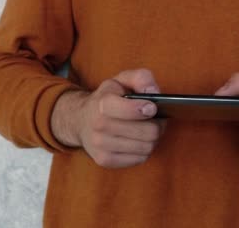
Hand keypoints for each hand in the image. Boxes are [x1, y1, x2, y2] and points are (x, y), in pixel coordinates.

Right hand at [51, 69, 166, 167]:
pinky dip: (143, 150)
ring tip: (148, 129)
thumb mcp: (121, 80)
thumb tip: (153, 91)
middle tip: (157, 119)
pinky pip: (140, 159)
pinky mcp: (105, 160)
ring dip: (152, 139)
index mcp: (103, 103)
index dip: (147, 109)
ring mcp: (101, 145)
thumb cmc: (107, 98)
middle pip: (148, 131)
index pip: (131, 110)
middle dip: (157, 125)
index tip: (152, 108)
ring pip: (147, 147)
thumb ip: (140, 78)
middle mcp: (99, 125)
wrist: (80, 120)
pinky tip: (137, 141)